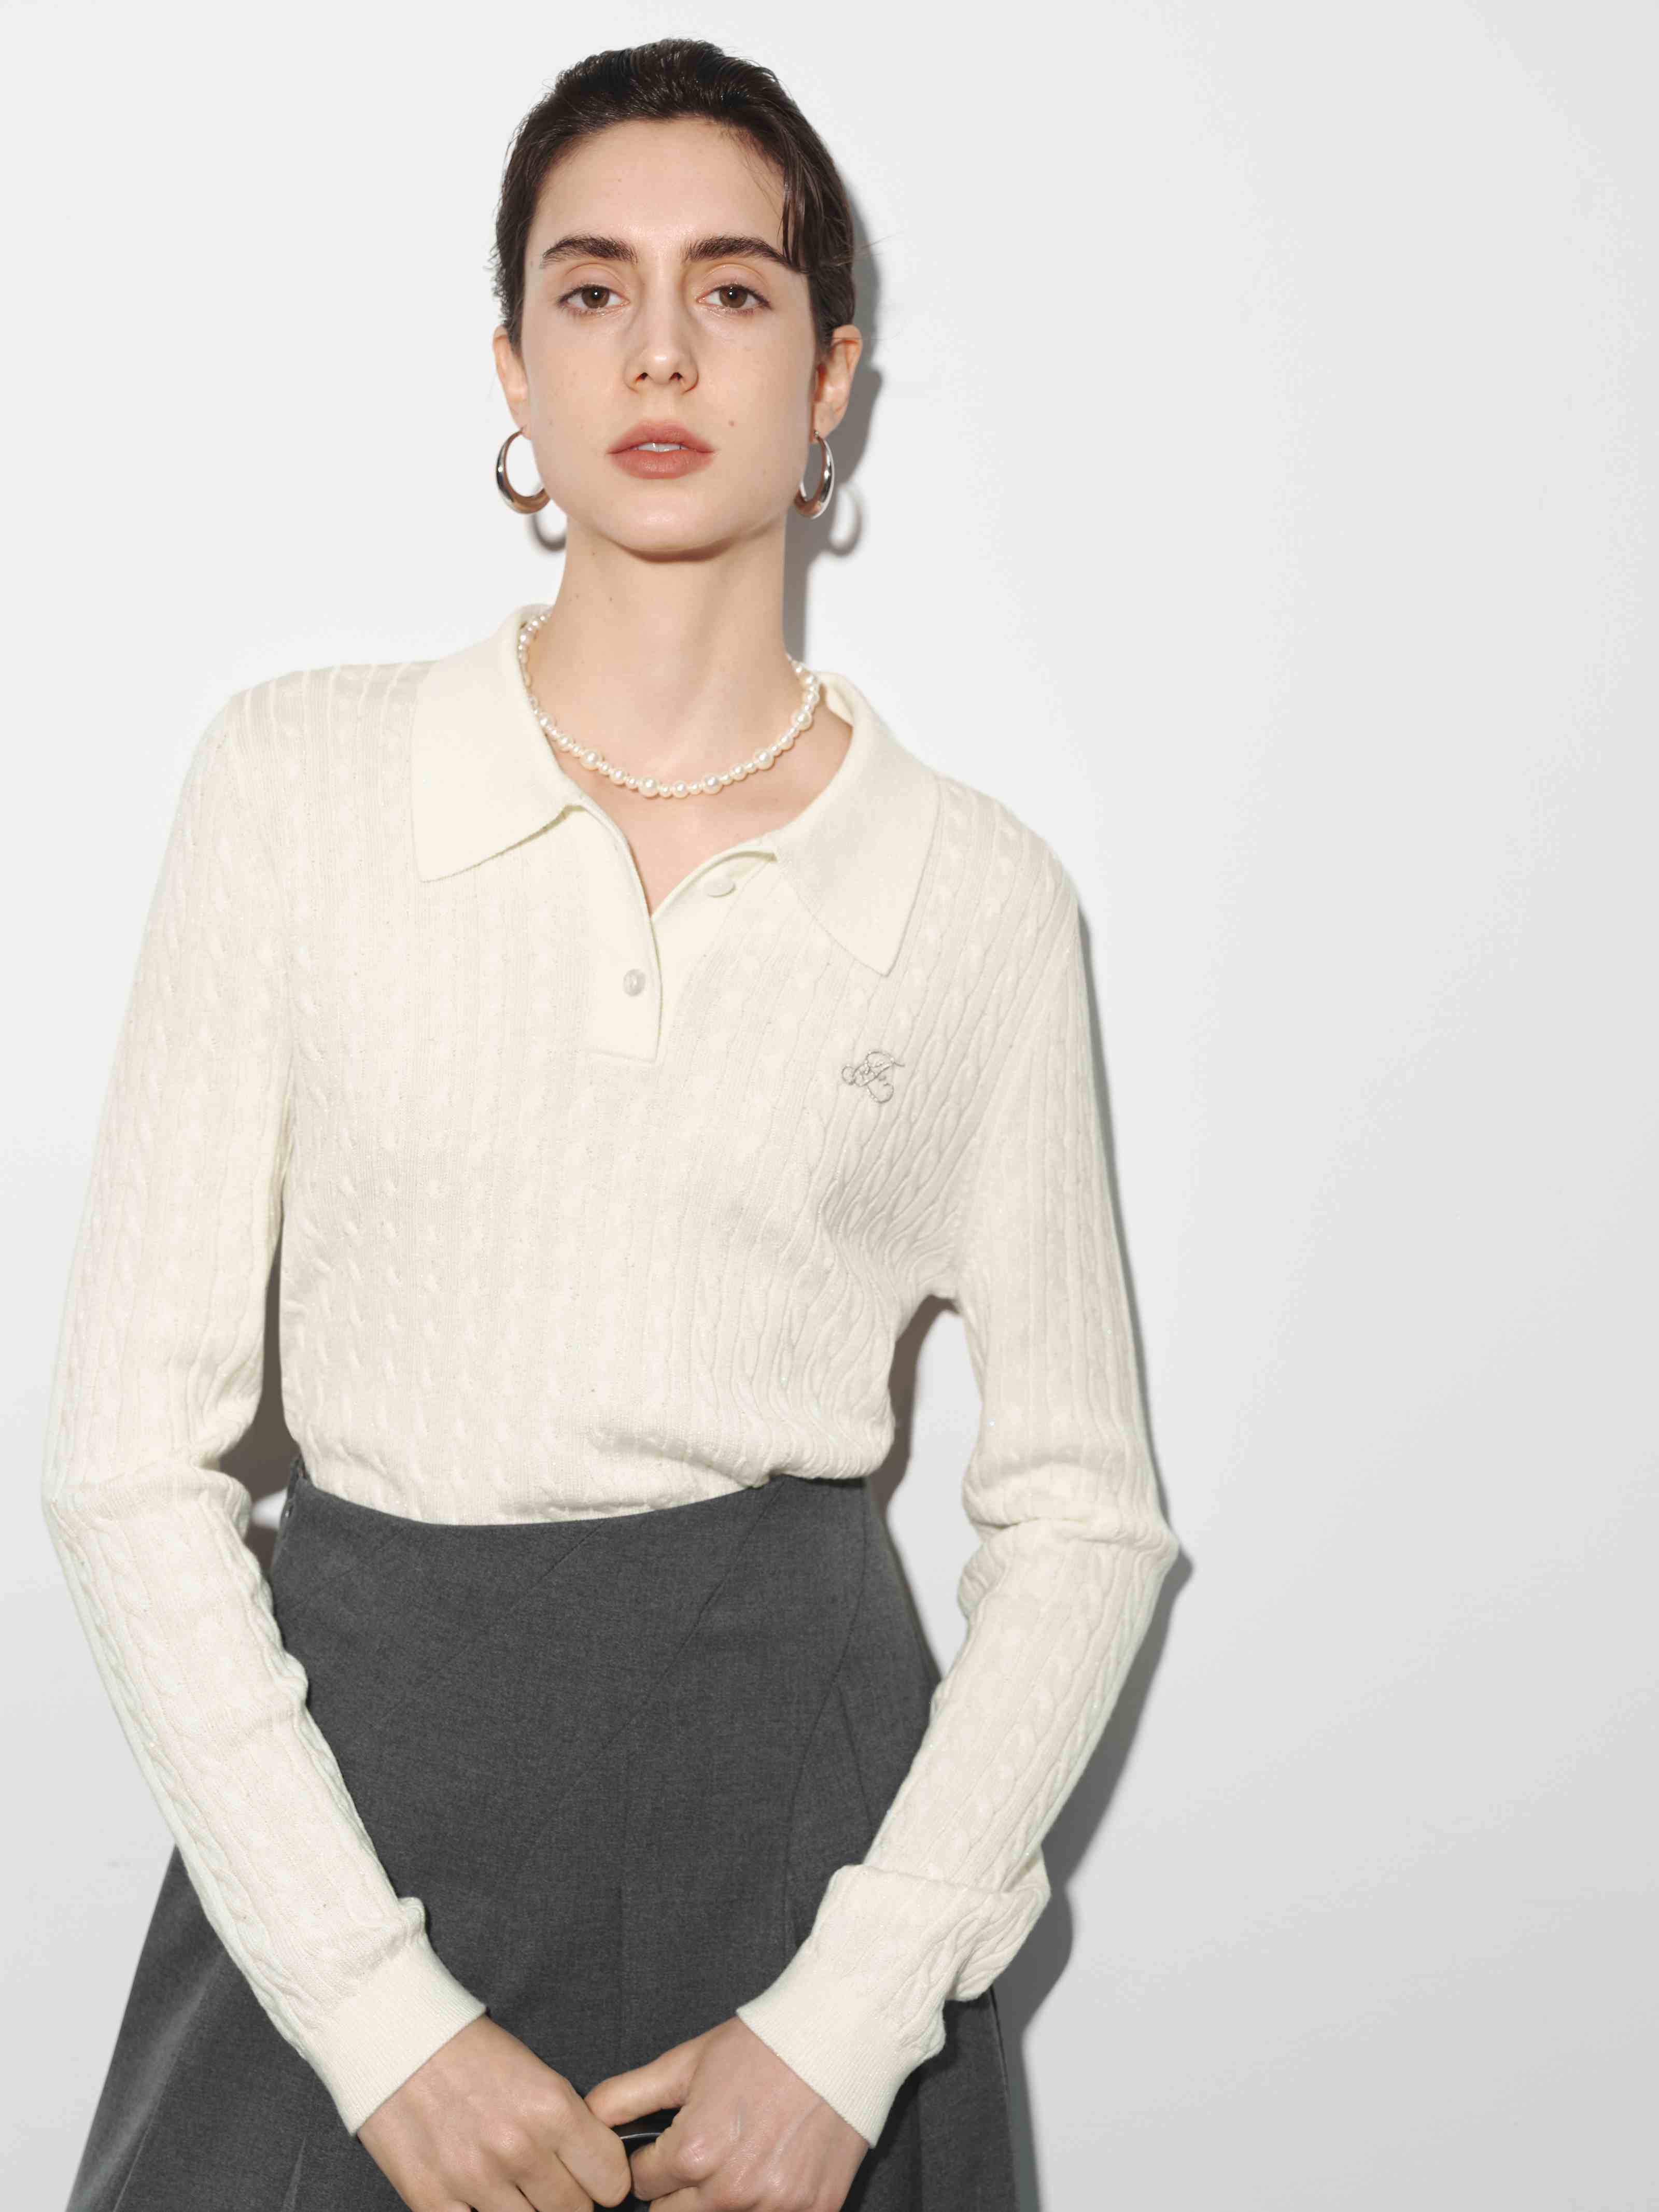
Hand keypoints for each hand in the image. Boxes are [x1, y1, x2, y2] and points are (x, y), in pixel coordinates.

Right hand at [357, 2013, 633, 2210]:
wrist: (395, 2038)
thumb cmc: (471, 2053)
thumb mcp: (537, 2074)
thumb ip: (568, 2124)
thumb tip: (596, 2171)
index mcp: (552, 2108)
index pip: (611, 2181)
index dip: (603, 2180)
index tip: (590, 2174)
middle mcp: (518, 2148)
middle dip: (566, 2198)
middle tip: (547, 2178)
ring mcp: (473, 2179)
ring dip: (525, 2210)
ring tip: (510, 2182)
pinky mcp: (431, 2200)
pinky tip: (477, 2195)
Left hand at [584, 2016, 869, 2209]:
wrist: (841, 2035)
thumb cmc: (764, 2045)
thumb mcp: (688, 2061)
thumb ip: (628, 2095)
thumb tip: (588, 2116)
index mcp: (694, 2153)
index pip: (641, 2186)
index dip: (650, 2162)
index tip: (666, 2147)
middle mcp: (730, 2190)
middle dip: (677, 2192)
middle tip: (700, 2157)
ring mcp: (774, 2207)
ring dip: (717, 2202)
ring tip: (736, 2159)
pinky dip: (762, 2206)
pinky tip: (769, 2171)